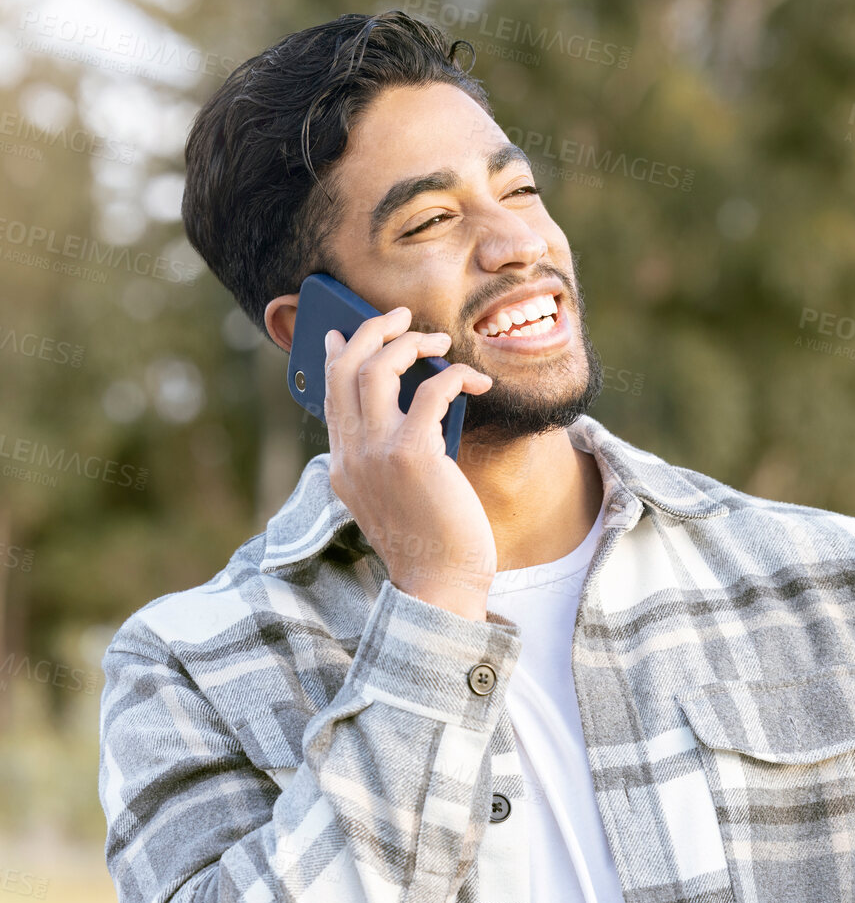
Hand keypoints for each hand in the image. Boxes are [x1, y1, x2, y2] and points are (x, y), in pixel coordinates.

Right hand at [322, 305, 496, 619]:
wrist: (439, 586)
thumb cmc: (432, 543)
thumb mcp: (398, 497)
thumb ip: (392, 456)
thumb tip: (419, 410)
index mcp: (342, 466)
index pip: (329, 396)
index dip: (337, 356)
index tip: (345, 332)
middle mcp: (351, 455)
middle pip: (345, 369)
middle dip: (371, 331)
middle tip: (400, 316)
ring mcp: (377, 453)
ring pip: (377, 368)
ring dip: (410, 343)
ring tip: (439, 339)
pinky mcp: (413, 454)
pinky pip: (429, 391)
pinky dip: (455, 375)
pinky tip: (477, 382)